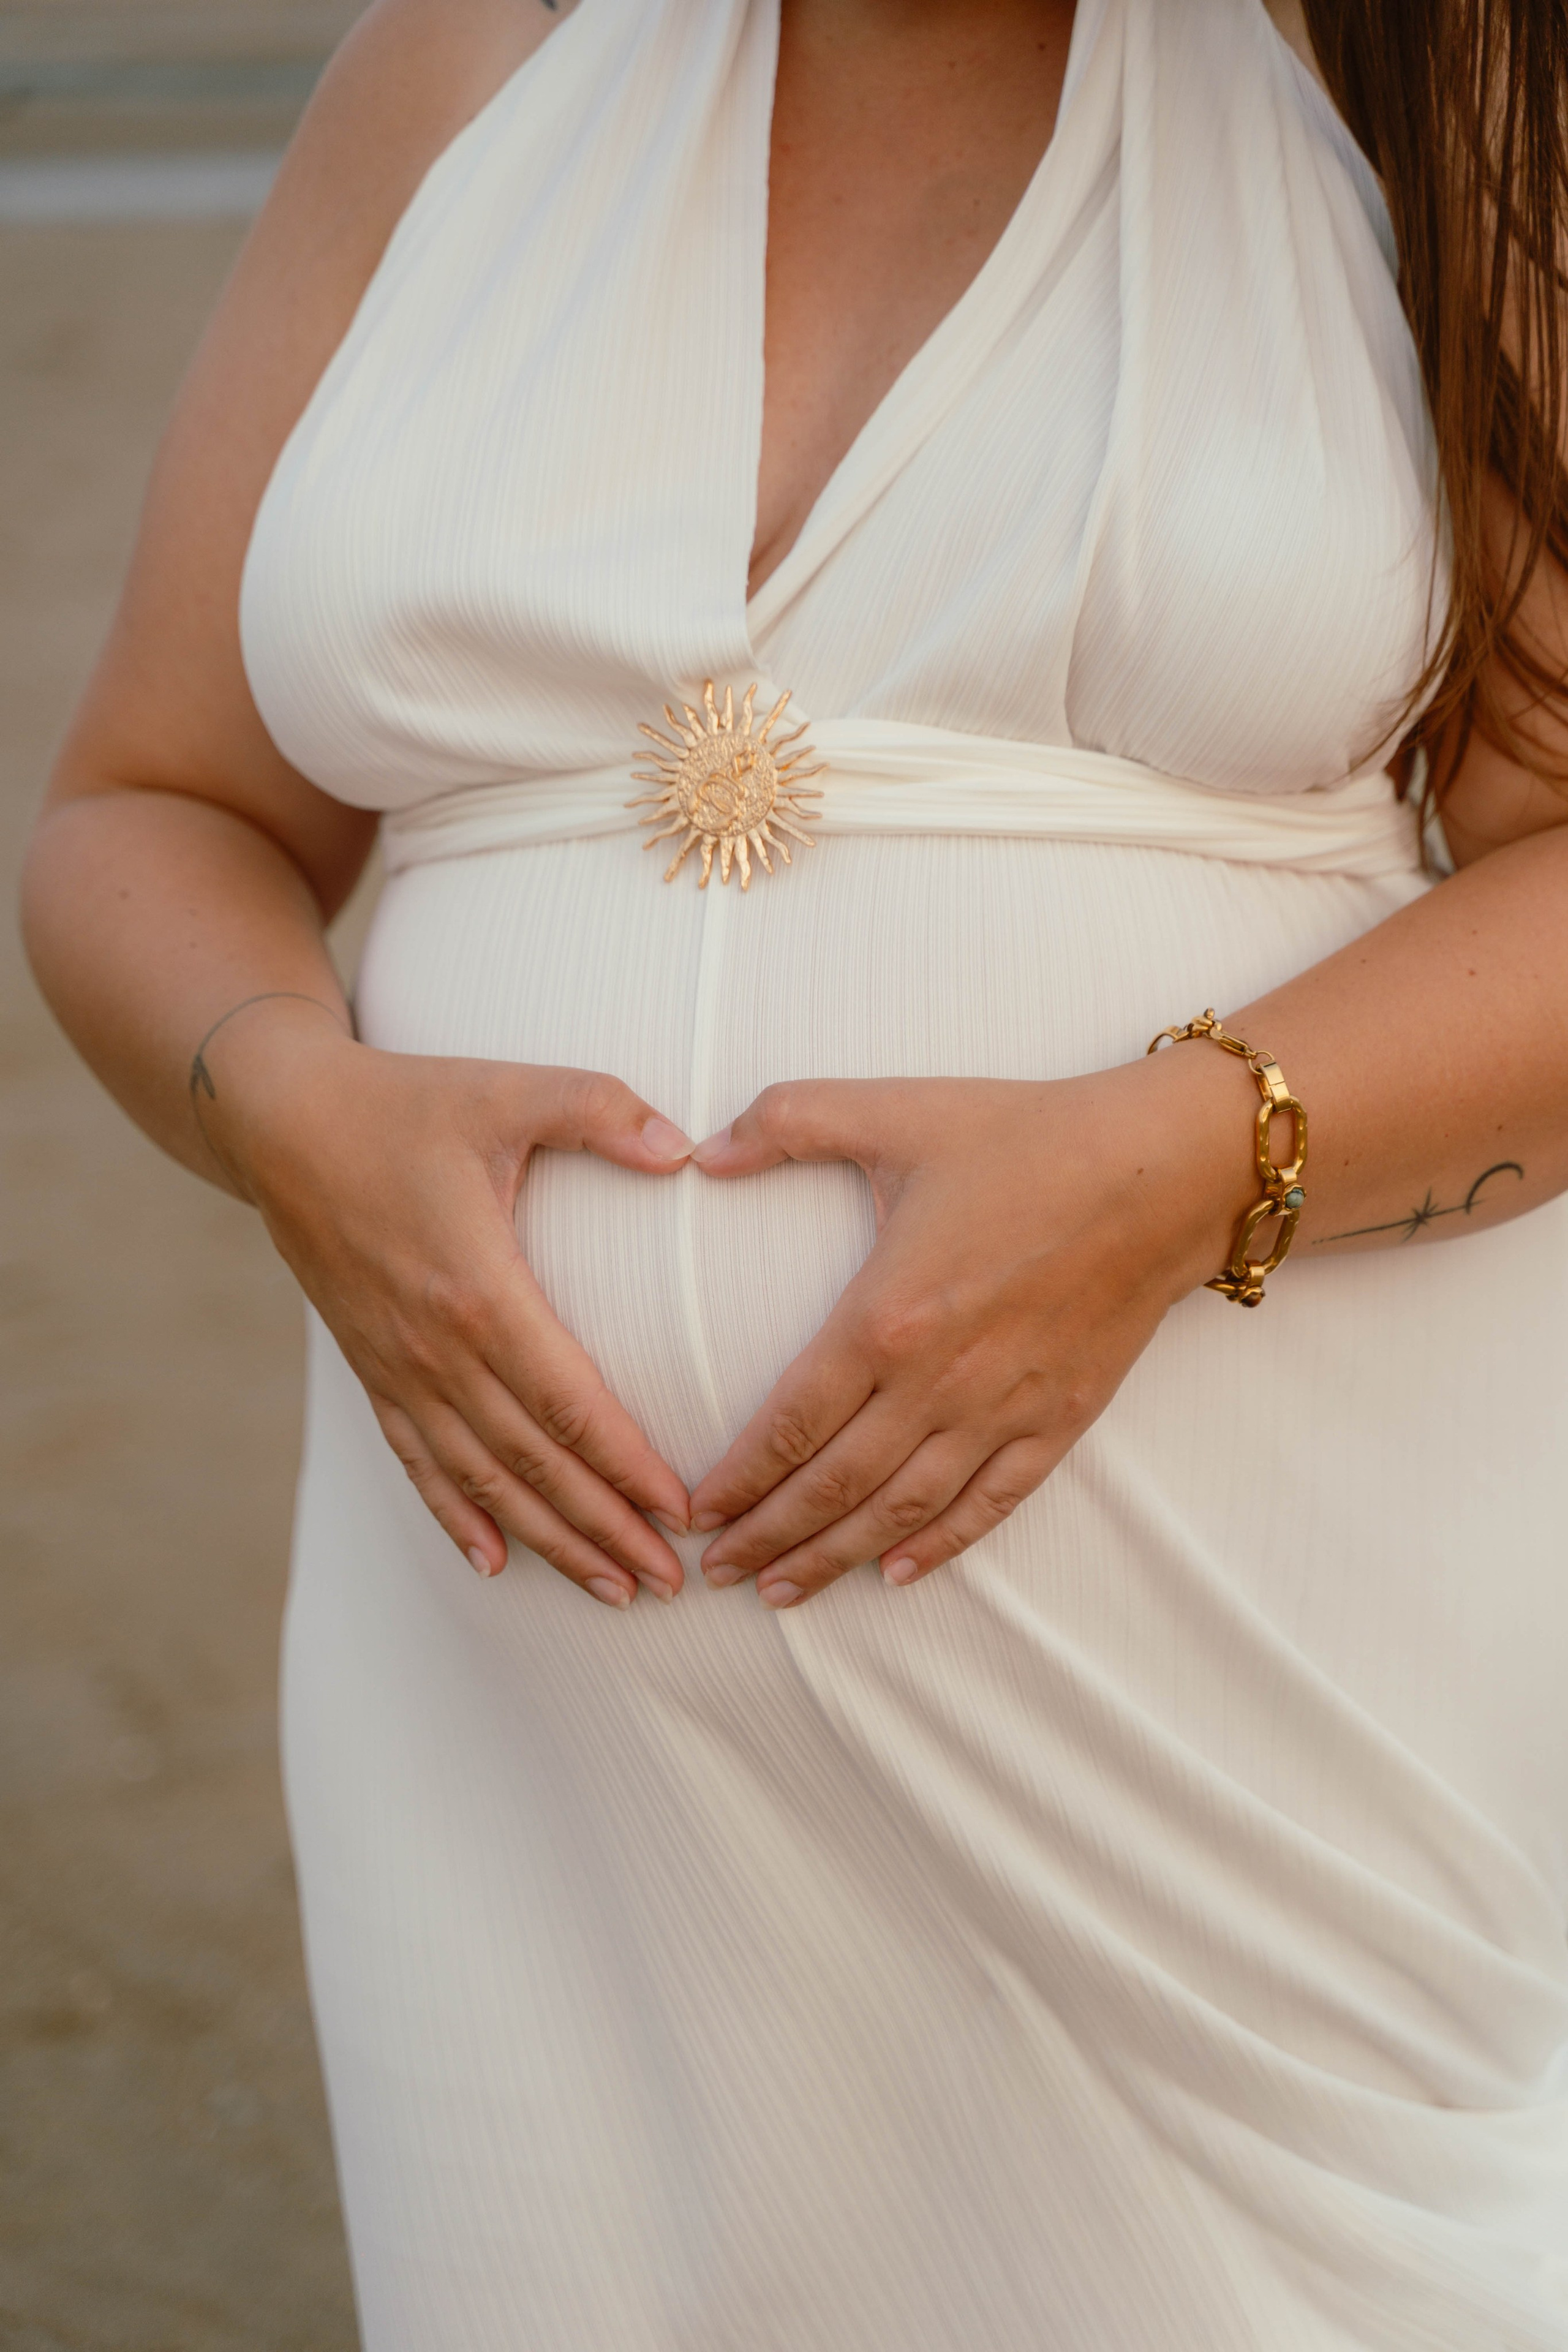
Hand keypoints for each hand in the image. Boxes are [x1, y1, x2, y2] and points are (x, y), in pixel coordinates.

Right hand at [198, 998, 693, 1607]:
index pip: (570, 1404)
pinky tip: (494, 1563)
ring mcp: (397, 1367)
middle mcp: (436, 1348)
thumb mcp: (510, 1089)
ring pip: (482, 1480)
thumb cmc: (408, 1102)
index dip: (629, 1465)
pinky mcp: (371, 1369)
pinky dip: (456, 1518)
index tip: (684, 1511)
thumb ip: (602, 1111)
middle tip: (670, 1582)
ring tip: (610, 1589)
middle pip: (534, 1463)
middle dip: (606, 1528)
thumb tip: (687, 1151)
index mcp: (479, 1289)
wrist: (282, 1120)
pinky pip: (418, 1461)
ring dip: (549, 1540)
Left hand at [688, 1056, 1250, 1606]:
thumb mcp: (895, 1111)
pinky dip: (938, 1546)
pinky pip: (988, 1504)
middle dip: (767, 1536)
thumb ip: (787, 1121)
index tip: (694, 1514)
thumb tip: (701, 1151)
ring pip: (901, 1511)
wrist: (1160, 1169)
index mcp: (885, 1316)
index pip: (789, 1423)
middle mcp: (938, 1382)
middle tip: (716, 1572)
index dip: (737, 1479)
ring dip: (834, 1557)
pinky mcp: (1059, 1421)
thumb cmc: (1025, 1136)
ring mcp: (1002, 1410)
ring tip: (781, 1591)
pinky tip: (896, 1574)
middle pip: (833, 1485)